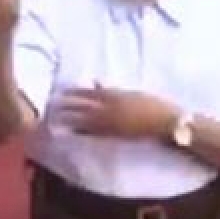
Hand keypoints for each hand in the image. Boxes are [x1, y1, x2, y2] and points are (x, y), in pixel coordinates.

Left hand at [61, 84, 179, 138]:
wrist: (166, 124)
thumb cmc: (153, 105)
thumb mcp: (132, 92)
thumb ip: (112, 88)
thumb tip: (95, 82)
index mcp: (115, 95)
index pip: (90, 92)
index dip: (75, 92)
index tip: (62, 91)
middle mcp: (110, 109)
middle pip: (83, 107)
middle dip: (67, 106)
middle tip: (53, 106)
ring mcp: (111, 123)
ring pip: (85, 121)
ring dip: (70, 120)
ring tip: (57, 120)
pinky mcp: (114, 136)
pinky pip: (94, 133)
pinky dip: (81, 132)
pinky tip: (73, 132)